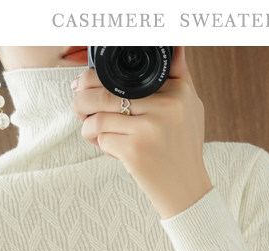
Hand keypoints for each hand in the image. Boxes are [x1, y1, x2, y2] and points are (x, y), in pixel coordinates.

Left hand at [73, 46, 212, 218]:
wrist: (187, 189)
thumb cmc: (185, 146)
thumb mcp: (191, 105)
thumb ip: (178, 75)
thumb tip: (174, 43)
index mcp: (176, 93)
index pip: (123, 76)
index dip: (95, 77)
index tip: (83, 82)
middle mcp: (164, 108)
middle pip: (105, 94)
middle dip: (82, 99)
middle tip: (78, 105)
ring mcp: (148, 130)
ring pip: (99, 117)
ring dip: (87, 125)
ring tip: (90, 129)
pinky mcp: (135, 152)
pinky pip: (102, 139)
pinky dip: (99, 144)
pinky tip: (109, 148)